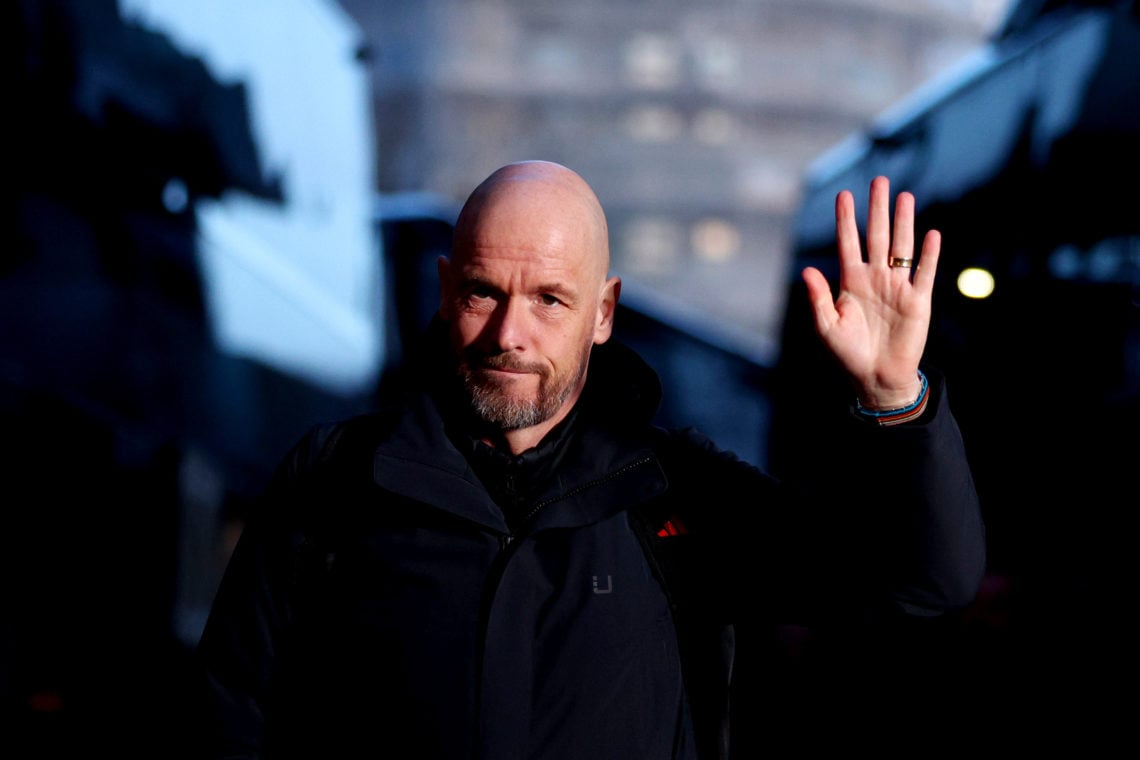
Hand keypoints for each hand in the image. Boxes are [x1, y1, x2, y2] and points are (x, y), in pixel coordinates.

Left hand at [801, 175, 939, 409]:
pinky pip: (924, 273)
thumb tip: (806, 270)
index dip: (846, 220)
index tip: (844, 194)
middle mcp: (875, 278)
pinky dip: (928, 255)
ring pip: (901, 247)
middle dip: (877, 209)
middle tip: (879, 181)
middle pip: (876, 236)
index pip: (848, 243)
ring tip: (905, 197)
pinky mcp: (918, 301)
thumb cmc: (847, 353)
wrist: (875, 377)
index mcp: (851, 282)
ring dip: (903, 222)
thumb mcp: (826, 326)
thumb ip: (818, 298)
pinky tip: (931, 234)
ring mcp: (897, 287)